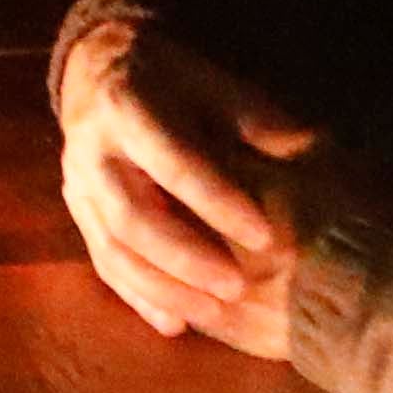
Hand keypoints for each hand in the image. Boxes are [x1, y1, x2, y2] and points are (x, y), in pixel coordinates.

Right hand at [49, 7, 315, 357]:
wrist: (101, 68)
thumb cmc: (172, 80)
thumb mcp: (215, 86)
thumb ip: (259, 121)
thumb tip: (315, 152)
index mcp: (129, 106)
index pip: (175, 164)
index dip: (219, 203)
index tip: (265, 238)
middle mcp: (92, 149)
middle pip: (132, 216)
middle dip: (186, 258)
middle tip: (236, 288)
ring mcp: (77, 185)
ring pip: (112, 248)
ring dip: (162, 288)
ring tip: (212, 315)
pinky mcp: (77, 212)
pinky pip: (102, 263)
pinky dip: (138, 297)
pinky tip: (173, 324)